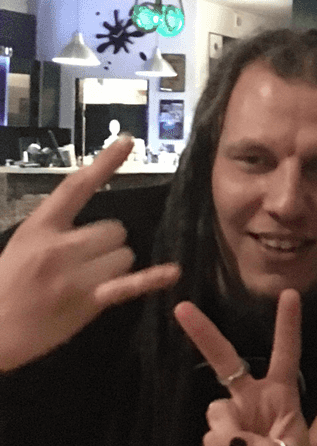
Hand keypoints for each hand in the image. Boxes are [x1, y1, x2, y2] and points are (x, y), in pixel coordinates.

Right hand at [0, 137, 179, 371]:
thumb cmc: (6, 287)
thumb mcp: (21, 246)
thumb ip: (54, 231)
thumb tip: (87, 225)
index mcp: (40, 228)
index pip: (77, 186)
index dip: (104, 163)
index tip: (128, 143)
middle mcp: (60, 246)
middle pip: (114, 229)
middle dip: (108, 243)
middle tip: (87, 261)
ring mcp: (76, 275)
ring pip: (124, 255)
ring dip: (116, 266)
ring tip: (90, 280)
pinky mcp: (89, 302)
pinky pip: (129, 285)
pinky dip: (153, 279)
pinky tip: (172, 272)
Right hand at [174, 289, 312, 445]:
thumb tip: (238, 444)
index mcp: (281, 394)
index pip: (285, 354)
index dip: (287, 325)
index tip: (290, 294)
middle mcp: (252, 397)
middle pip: (226, 361)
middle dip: (204, 335)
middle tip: (182, 308)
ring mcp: (231, 416)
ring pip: (217, 413)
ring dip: (232, 438)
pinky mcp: (216, 438)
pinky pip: (213, 441)